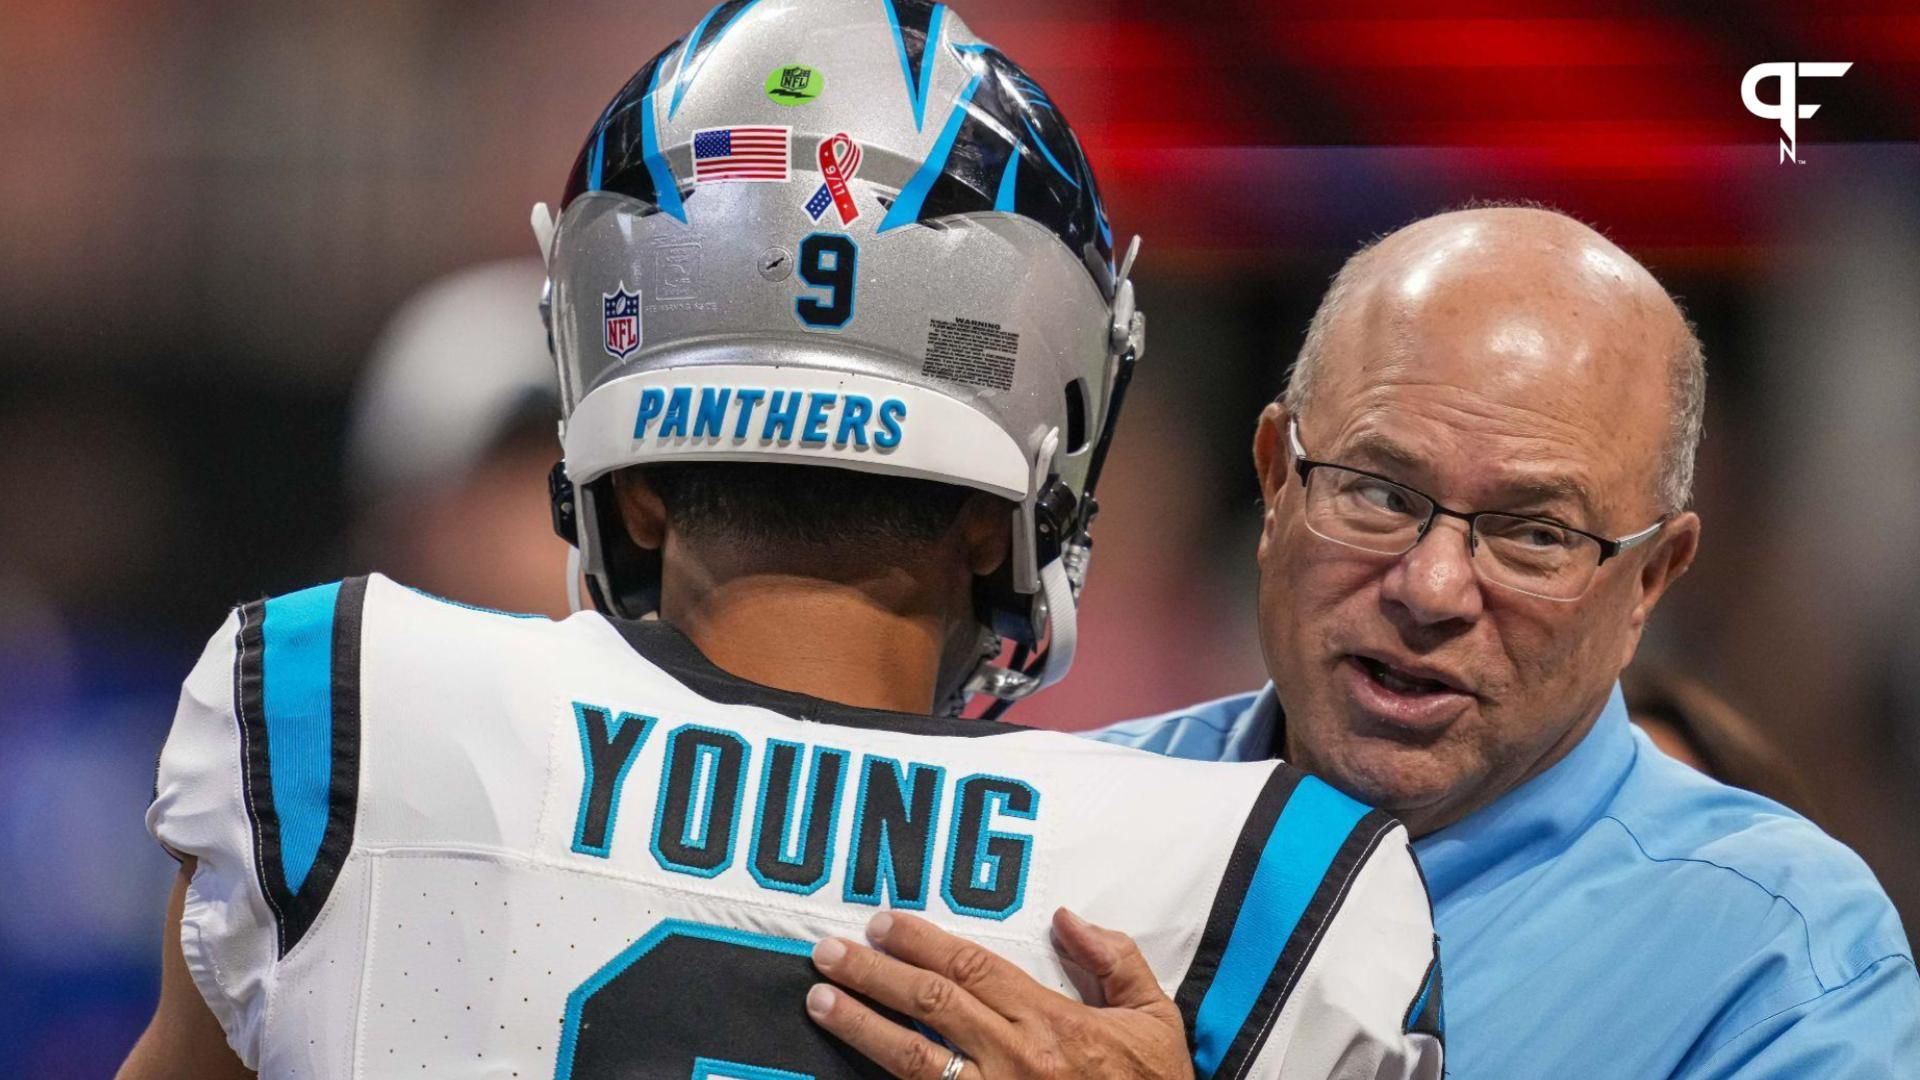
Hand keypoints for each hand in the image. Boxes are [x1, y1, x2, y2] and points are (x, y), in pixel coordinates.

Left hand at [805, 908, 1193, 1079]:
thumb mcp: (1154, 1018)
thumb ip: (1114, 960)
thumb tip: (1065, 917)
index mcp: (1052, 1022)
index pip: (972, 967)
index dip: (921, 941)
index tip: (882, 922)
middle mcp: (1015, 1059)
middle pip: (930, 1003)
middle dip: (873, 973)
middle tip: (827, 951)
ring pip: (912, 1058)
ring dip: (860, 1025)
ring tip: (819, 1000)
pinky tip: (850, 1069)